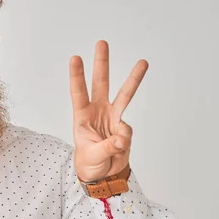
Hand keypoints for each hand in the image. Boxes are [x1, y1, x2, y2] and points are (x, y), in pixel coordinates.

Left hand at [69, 40, 147, 181]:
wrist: (102, 175)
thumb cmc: (89, 162)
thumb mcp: (92, 157)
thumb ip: (107, 147)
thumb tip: (122, 137)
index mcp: (81, 116)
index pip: (78, 93)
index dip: (77, 76)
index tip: (75, 58)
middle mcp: (98, 111)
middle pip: (100, 83)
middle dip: (101, 63)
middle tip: (102, 43)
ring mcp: (113, 117)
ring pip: (124, 94)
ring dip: (133, 78)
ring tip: (143, 62)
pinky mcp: (124, 127)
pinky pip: (127, 131)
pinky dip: (124, 140)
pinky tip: (117, 148)